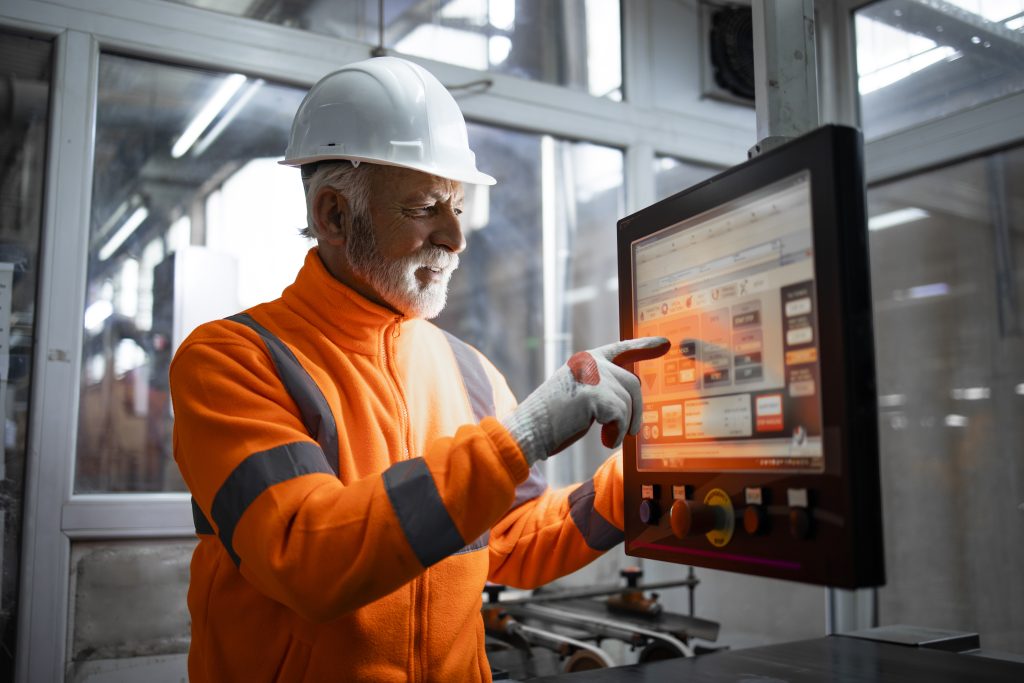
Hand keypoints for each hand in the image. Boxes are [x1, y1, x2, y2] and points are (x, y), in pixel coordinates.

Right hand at [502, 337, 670, 465]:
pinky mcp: (595, 394)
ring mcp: (593, 376)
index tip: (664, 344)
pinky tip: (603, 440)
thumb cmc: (552, 419)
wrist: (528, 429)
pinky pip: (621, 416)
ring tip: (606, 437)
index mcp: (586, 360)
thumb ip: (602, 388)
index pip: (621, 349)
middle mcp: (591, 362)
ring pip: (629, 403)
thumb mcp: (579, 394)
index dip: (644, 347)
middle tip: (630, 431)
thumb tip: (633, 397)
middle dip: (636, 411)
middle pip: (632, 383)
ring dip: (622, 426)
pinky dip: (615, 433)